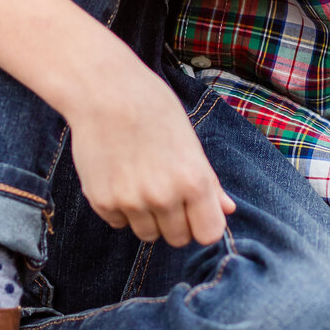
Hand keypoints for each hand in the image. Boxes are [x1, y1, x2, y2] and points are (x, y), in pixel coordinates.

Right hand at [65, 65, 235, 247]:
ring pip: (148, 235)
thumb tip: (227, 210)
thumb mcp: (189, 141)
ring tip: (139, 180)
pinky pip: (118, 223)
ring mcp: (131, 202)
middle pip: (178, 239)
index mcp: (193, 180)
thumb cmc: (152, 108)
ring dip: (146, 217)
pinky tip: (118, 176)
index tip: (194, 211)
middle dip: (174, 221)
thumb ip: (209, 181)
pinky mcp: (102, 202)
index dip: (203, 223)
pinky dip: (119, 208)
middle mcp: (164, 197)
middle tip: (162, 188)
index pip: (209, 234)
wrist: (103, 90)